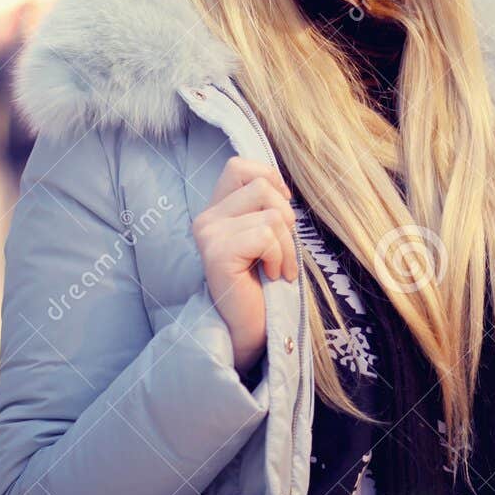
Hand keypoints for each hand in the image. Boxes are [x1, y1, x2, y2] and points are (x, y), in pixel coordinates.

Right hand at [191, 156, 297, 375]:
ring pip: (271, 214)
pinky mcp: (218, 252)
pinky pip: (267, 236)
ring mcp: (209, 234)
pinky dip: (280, 257)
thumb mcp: (266, 237)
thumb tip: (282, 187)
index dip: (270, 179)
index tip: (281, 212)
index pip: (239, 166)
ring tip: (278, 267)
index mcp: (217, 210)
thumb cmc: (263, 283)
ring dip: (288, 245)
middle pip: (262, 185)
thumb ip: (265, 209)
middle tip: (282, 250)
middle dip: (287, 217)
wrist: (250, 328)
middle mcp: (206, 218)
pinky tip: (271, 275)